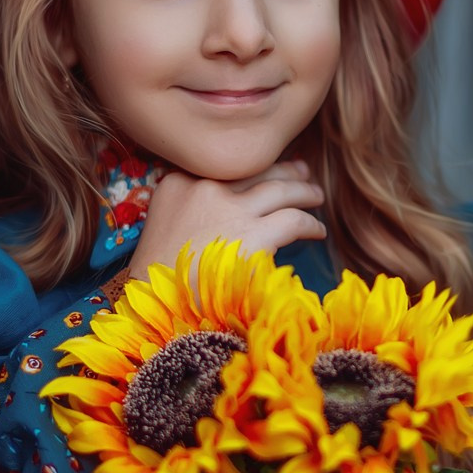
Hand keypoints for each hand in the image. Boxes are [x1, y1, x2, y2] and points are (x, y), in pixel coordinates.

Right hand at [124, 159, 326, 284]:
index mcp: (179, 182)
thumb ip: (192, 207)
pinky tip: (317, 231)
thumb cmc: (159, 277)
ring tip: (316, 196)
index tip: (270, 168)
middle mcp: (204, 187)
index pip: (227, 165)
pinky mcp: (252, 235)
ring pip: (281, 190)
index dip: (253, 166)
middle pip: (256, 170)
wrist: (155, 306)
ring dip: (304, 191)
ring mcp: (229, 210)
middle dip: (284, 170)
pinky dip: (310, 224)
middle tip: (302, 172)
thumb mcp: (164, 225)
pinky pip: (293, 220)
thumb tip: (234, 205)